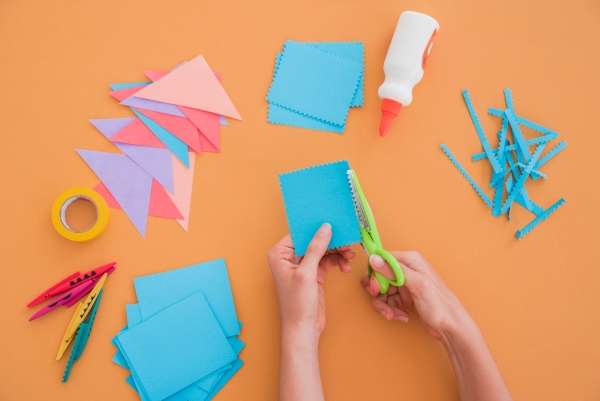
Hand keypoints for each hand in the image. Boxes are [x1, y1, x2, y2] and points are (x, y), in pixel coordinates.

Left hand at [268, 224, 354, 339]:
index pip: (300, 233)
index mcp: (279, 253)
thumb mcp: (307, 273)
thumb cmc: (297, 304)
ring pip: (323, 250)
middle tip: (347, 241)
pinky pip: (327, 260)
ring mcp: (302, 265)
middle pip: (313, 240)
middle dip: (331, 241)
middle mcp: (288, 257)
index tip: (334, 223)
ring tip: (349, 255)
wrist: (303, 329)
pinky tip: (346, 266)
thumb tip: (325, 227)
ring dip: (337, 251)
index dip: (317, 228)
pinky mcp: (313, 273)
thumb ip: (316, 248)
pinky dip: (337, 261)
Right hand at [362, 251, 475, 340]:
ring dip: (385, 305)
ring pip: (382, 291)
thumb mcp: (417, 285)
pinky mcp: (404, 295)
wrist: (450, 326)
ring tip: (394, 314)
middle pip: (379, 277)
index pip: (381, 260)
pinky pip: (388, 300)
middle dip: (378, 294)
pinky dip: (391, 309)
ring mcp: (405, 282)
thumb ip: (394, 270)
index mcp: (410, 260)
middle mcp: (407, 269)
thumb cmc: (440, 305)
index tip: (376, 289)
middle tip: (384, 305)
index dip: (375, 275)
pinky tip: (401, 315)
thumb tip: (374, 259)